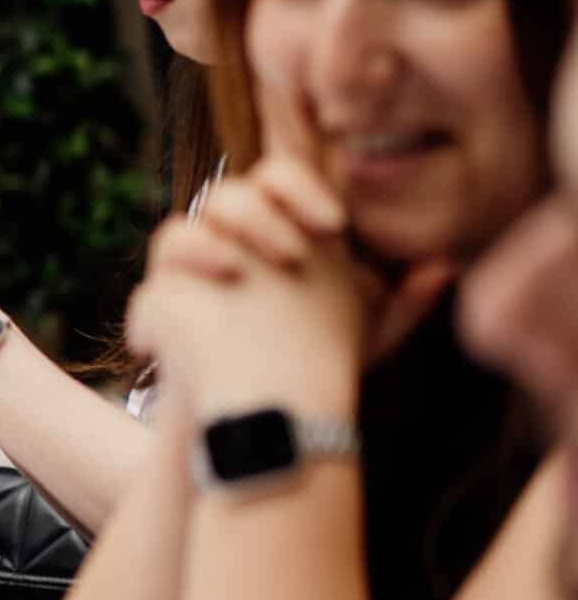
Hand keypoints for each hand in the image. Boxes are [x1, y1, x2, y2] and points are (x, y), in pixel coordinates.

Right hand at [128, 83, 451, 417]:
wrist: (257, 421)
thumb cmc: (311, 371)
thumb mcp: (364, 339)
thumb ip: (402, 302)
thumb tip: (444, 267)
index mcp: (278, 233)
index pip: (280, 179)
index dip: (300, 188)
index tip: (333, 225)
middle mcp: (228, 243)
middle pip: (229, 195)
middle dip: (260, 216)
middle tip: (294, 254)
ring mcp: (189, 272)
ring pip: (181, 229)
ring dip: (212, 243)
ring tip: (240, 273)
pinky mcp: (161, 302)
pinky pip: (154, 281)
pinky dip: (180, 277)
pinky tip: (216, 288)